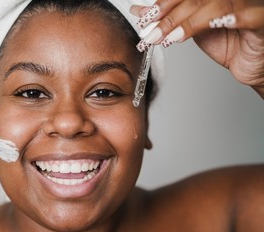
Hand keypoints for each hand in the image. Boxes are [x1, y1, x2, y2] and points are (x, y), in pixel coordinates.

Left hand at [131, 0, 263, 97]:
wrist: (251, 65)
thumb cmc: (228, 43)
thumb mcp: (192, 29)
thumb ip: (170, 19)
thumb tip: (141, 11)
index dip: (164, 4)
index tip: (146, 18)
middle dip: (170, 16)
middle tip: (151, 34)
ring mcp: (249, 5)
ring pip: (217, 5)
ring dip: (189, 22)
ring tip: (170, 39)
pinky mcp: (262, 21)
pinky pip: (250, 16)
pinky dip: (233, 18)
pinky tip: (217, 24)